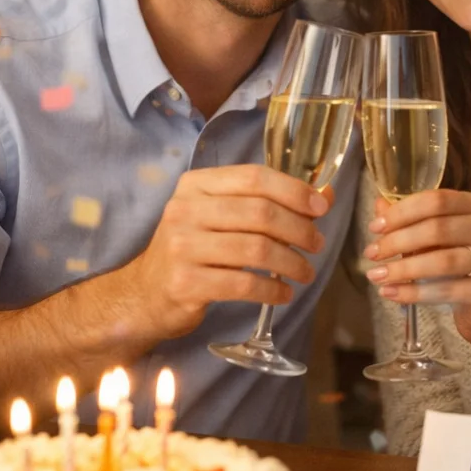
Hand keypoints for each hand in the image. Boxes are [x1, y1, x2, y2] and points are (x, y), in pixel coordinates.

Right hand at [125, 165, 329, 339]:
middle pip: (259, 212)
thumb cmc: (193, 250)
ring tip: (305, 272)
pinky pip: (243, 284)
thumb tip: (324, 198)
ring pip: (256, 249)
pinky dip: (272, 290)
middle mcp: (185, 210)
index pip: (253, 177)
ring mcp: (182, 247)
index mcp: (195, 185)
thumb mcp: (221, 217)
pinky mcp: (185, 283)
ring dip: (291, 263)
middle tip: (317, 245)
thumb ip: (267, 203)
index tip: (320, 208)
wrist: (145, 294)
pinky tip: (283, 293)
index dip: (293, 190)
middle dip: (299, 229)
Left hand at [362, 190, 470, 347]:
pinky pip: (448, 290)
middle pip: (439, 228)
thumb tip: (380, 206)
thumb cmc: (459, 268)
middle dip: (398, 241)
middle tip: (371, 254)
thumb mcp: (434, 241)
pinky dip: (415, 293)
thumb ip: (410, 222)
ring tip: (377, 276)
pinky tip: (392, 293)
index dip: (403, 212)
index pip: (438, 200)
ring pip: (444, 260)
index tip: (375, 227)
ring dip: (404, 269)